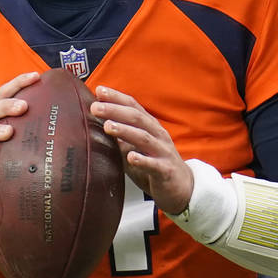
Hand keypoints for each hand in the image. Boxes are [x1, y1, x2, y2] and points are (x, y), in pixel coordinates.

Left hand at [90, 86, 192, 215]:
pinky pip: (154, 164)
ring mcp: (163, 152)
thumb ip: (120, 138)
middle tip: (96, 107)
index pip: (133, 107)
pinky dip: (142, 160)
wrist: (182, 187)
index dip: (117, 98)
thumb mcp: (136, 148)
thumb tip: (96, 126)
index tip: (99, 90)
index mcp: (150, 127)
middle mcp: (157, 135)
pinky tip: (131, 157)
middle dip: (115, 111)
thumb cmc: (154, 165)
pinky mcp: (166, 170)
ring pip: (144, 138)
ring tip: (108, 126)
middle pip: (137, 118)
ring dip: (125, 131)